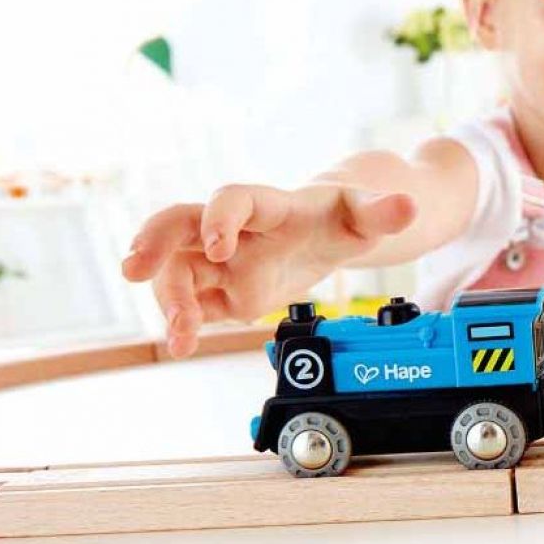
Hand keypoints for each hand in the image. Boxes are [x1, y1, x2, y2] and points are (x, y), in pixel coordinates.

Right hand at [121, 184, 416, 357]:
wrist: (330, 231)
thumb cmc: (344, 216)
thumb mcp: (367, 214)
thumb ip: (383, 212)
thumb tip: (409, 207)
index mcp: (271, 205)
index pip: (234, 198)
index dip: (220, 216)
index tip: (218, 246)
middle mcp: (236, 230)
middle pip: (180, 223)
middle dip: (155, 241)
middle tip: (134, 267)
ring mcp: (223, 260)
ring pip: (179, 271)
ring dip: (169, 300)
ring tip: (178, 337)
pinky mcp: (222, 290)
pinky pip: (193, 303)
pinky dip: (181, 323)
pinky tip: (179, 345)